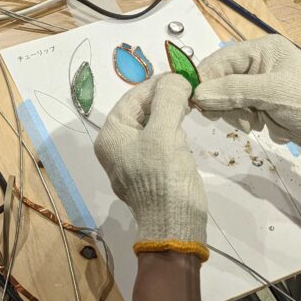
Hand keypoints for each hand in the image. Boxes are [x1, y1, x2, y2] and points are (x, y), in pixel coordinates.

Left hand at [94, 74, 208, 260]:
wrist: (173, 224)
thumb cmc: (165, 176)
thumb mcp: (165, 132)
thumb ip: (168, 99)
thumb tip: (175, 79)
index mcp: (110, 135)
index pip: (133, 97)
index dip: (158, 83)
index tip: (183, 77)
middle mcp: (114, 146)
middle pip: (139, 110)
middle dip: (163, 98)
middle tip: (189, 90)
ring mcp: (128, 161)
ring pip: (148, 125)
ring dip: (167, 113)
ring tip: (189, 105)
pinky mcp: (145, 172)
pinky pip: (154, 143)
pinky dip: (168, 131)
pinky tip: (183, 129)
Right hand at [195, 37, 300, 172]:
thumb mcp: (271, 93)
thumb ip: (232, 90)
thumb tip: (196, 94)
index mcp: (262, 49)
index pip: (220, 60)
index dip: (205, 79)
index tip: (195, 101)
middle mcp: (258, 63)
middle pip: (221, 80)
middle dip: (225, 101)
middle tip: (240, 115)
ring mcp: (260, 84)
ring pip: (227, 98)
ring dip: (237, 113)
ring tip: (257, 122)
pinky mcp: (262, 102)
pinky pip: (239, 110)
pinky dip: (247, 120)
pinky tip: (263, 124)